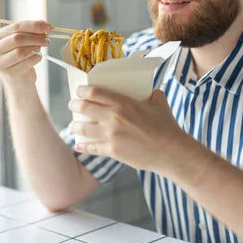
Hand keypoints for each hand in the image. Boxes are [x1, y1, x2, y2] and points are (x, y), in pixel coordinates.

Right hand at [0, 20, 50, 87]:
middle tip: (46, 39)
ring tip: (40, 48)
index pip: (14, 27)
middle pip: (17, 39)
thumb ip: (30, 31)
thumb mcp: (22, 40)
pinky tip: (37, 57)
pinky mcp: (10, 74)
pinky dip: (36, 58)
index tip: (47, 26)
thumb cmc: (20, 56)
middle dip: (35, 37)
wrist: (19, 79)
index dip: (33, 26)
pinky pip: (27, 62)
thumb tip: (45, 25)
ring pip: (21, 52)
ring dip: (36, 48)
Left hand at [68, 85, 187, 171]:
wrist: (171, 152)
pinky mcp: (112, 151)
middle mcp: (113, 118)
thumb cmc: (167, 126)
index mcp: (124, 103)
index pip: (95, 92)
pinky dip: (82, 146)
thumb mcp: (159, 103)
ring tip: (73, 124)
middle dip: (74, 105)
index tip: (79, 90)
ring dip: (75, 125)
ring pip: (83, 128)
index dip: (83, 90)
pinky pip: (91, 148)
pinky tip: (78, 145)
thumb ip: (152, 94)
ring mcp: (111, 135)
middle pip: (84, 108)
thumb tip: (151, 91)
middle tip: (72, 105)